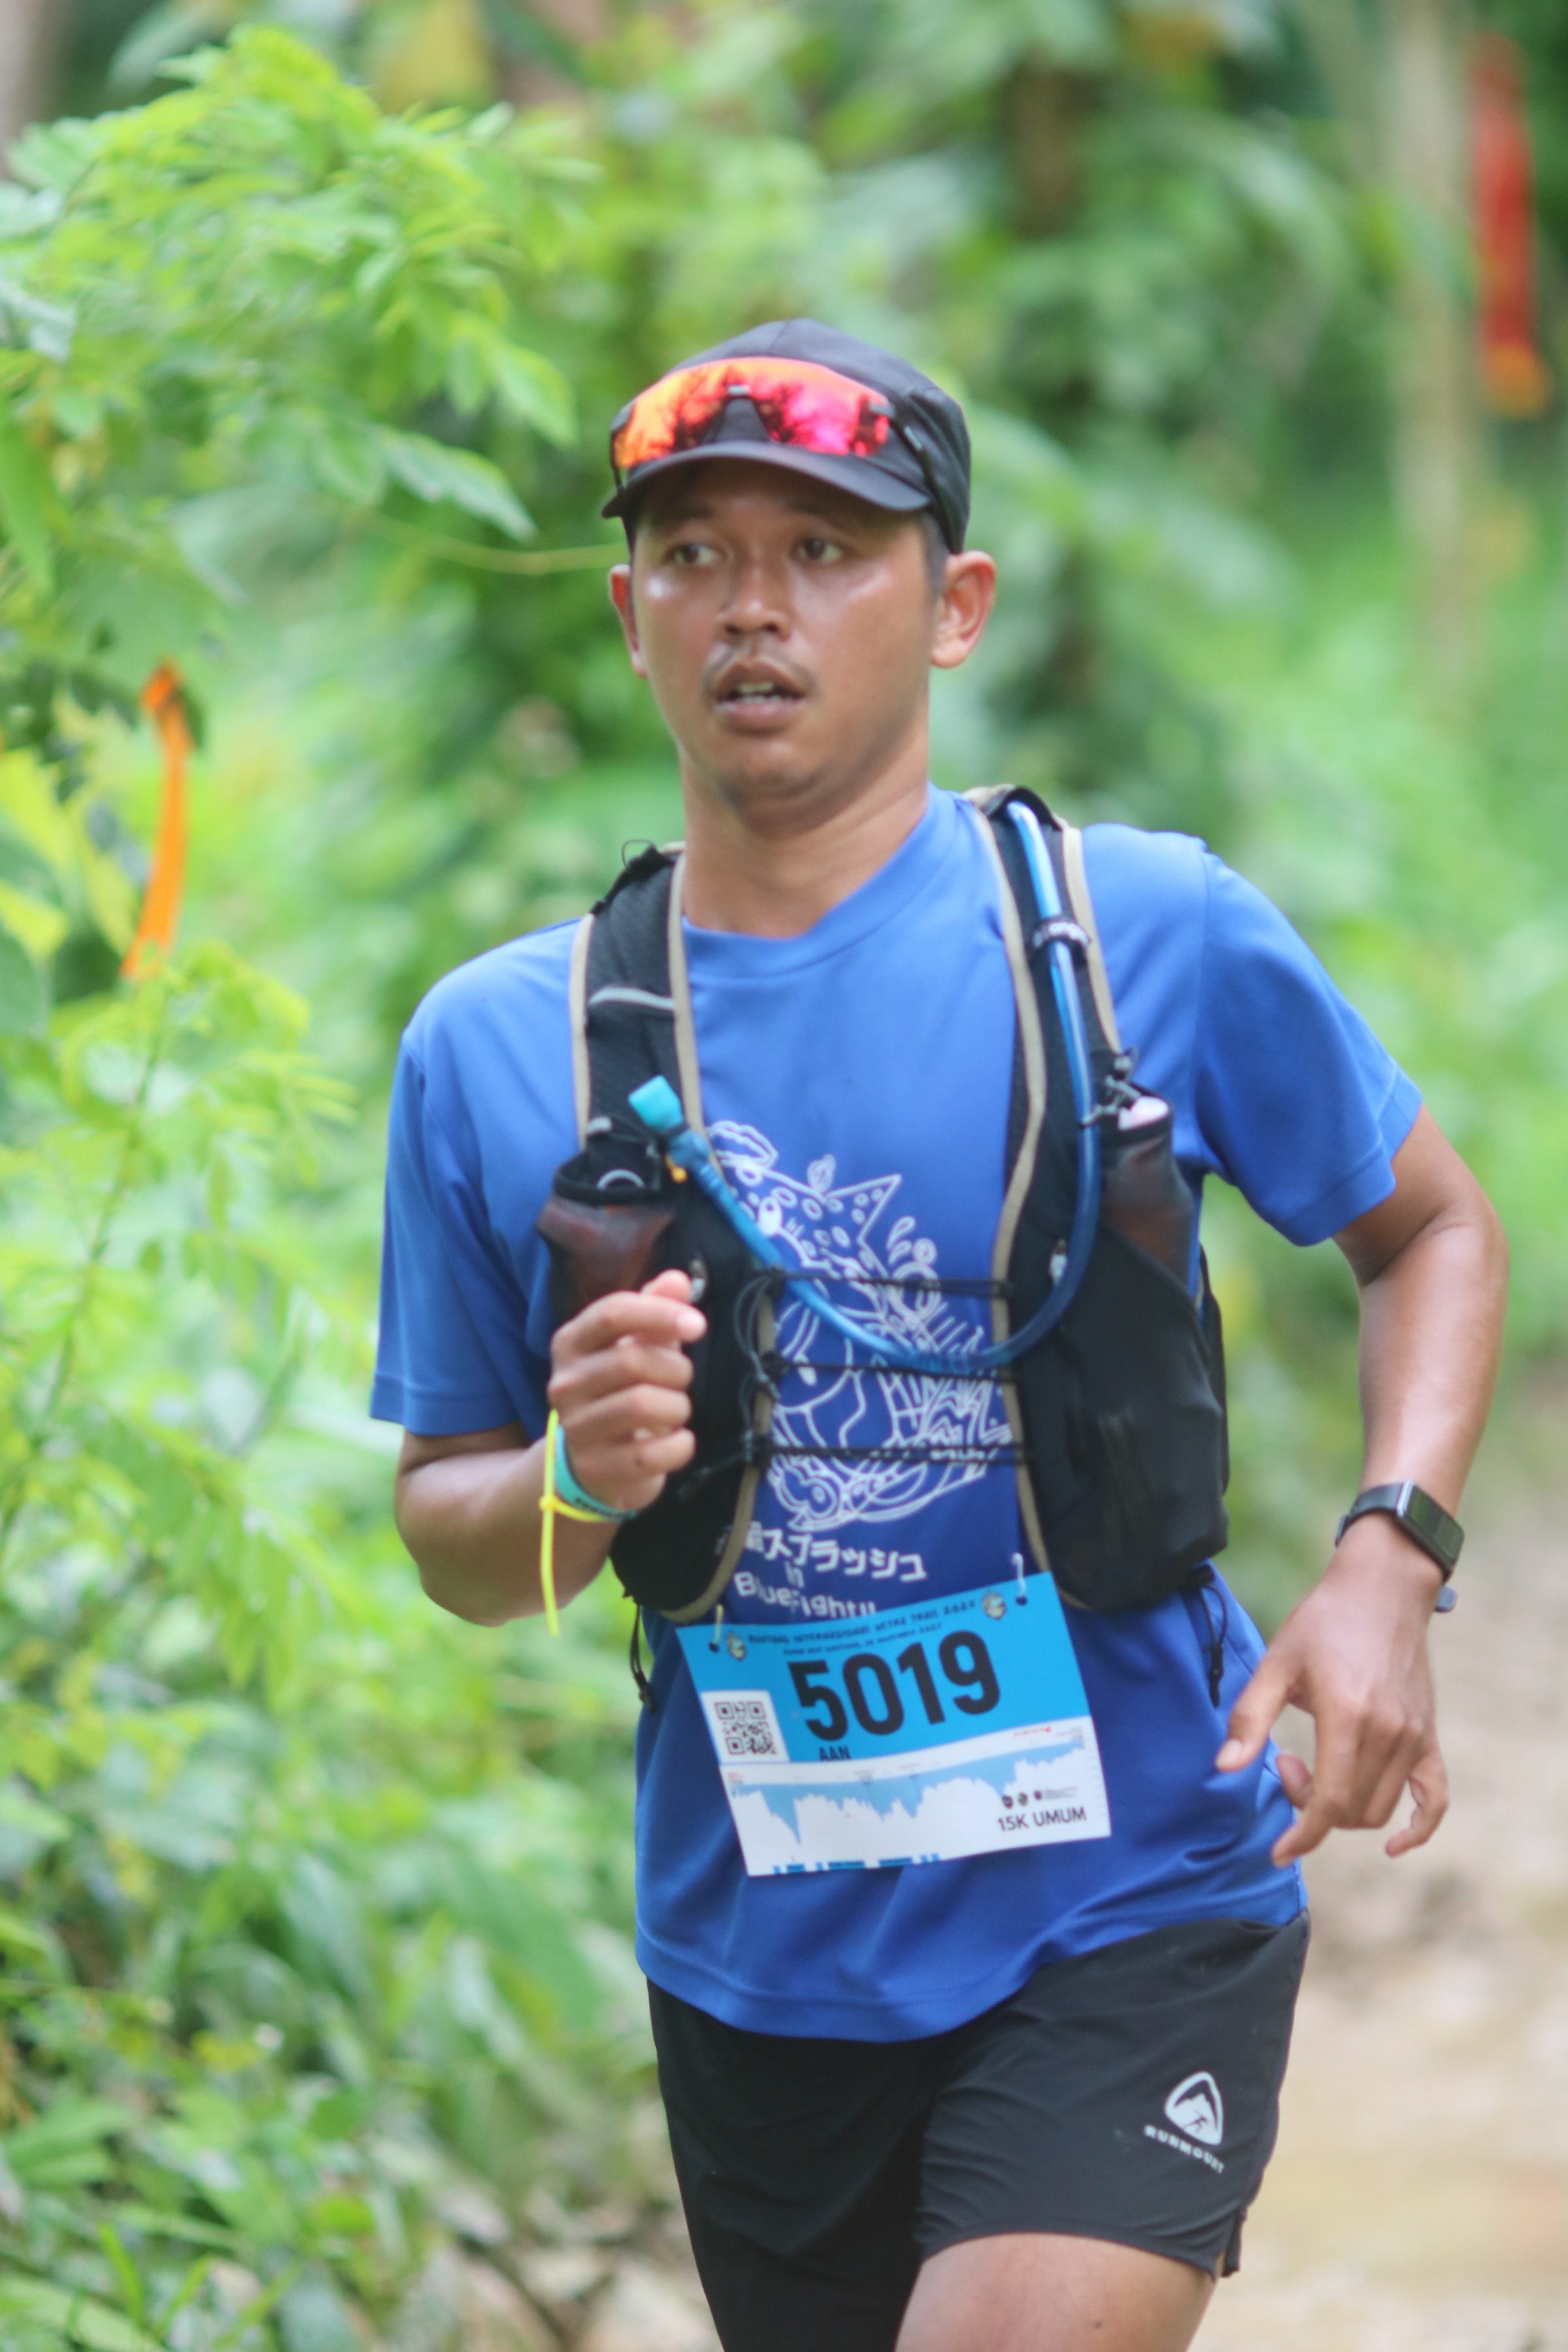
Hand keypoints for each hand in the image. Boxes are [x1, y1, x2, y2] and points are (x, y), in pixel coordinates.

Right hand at [546, 1268, 706, 1514]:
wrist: (594, 1460)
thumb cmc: (621, 1390)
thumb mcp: (637, 1344)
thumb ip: (655, 1310)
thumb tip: (676, 1280)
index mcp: (572, 1343)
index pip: (612, 1312)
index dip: (660, 1313)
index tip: (696, 1325)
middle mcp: (565, 1383)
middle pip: (632, 1360)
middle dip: (675, 1368)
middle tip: (682, 1378)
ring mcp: (576, 1428)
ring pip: (642, 1405)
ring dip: (678, 1406)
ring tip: (676, 1409)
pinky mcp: (596, 1468)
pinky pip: (650, 1454)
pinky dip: (679, 1446)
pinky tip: (677, 1441)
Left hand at [1215, 1515, 1449, 1864]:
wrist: (1382, 1591)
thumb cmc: (1323, 1623)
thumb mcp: (1277, 1661)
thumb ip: (1250, 1717)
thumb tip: (1225, 1768)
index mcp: (1349, 1716)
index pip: (1331, 1802)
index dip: (1303, 1835)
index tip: (1278, 1852)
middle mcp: (1389, 1732)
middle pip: (1352, 1810)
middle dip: (1311, 1807)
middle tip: (1284, 1762)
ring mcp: (1415, 1737)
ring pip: (1380, 1808)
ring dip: (1342, 1807)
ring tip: (1312, 1763)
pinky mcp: (1429, 1736)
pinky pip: (1435, 1798)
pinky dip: (1418, 1827)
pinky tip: (1393, 1843)